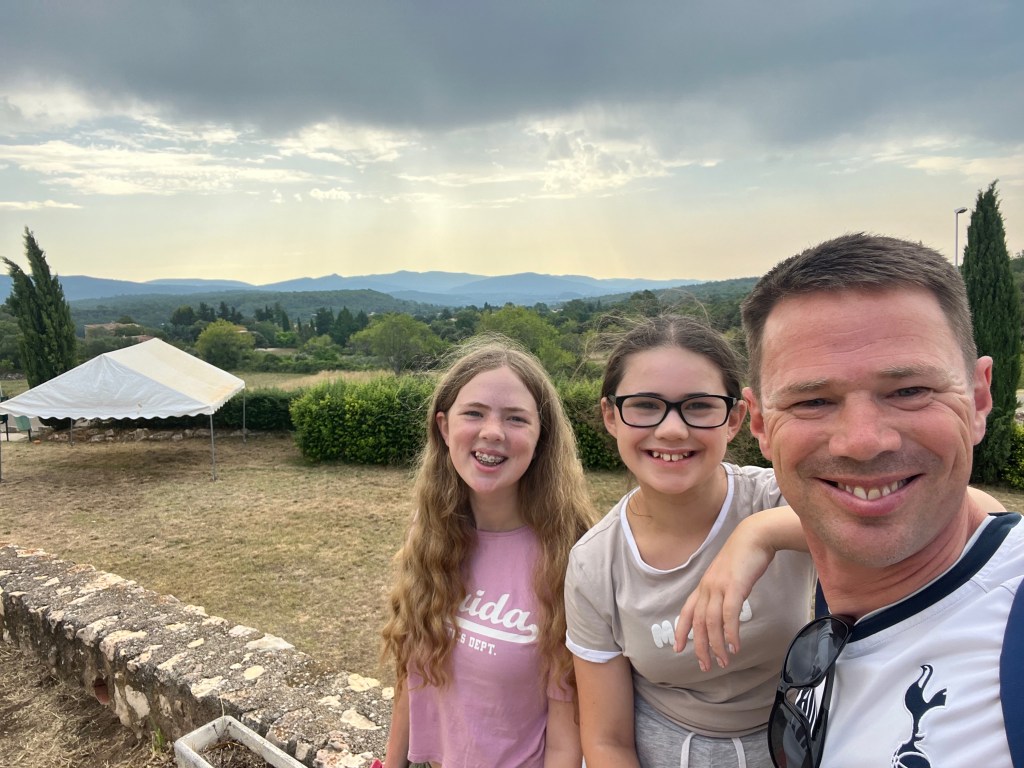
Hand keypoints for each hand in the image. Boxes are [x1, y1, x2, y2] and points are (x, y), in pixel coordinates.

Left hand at [674, 534, 771, 669]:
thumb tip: (725, 609)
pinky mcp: (734, 587)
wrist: (754, 536)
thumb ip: (722, 591)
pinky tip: (735, 646)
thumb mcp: (727, 576)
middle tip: (706, 666)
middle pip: (697, 623)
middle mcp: (707, 588)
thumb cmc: (743, 557)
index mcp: (704, 586)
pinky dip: (730, 633)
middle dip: (700, 647)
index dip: (681, 631)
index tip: (678, 649)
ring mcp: (719, 587)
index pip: (686, 612)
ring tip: (723, 661)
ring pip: (711, 622)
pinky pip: (729, 615)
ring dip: (717, 645)